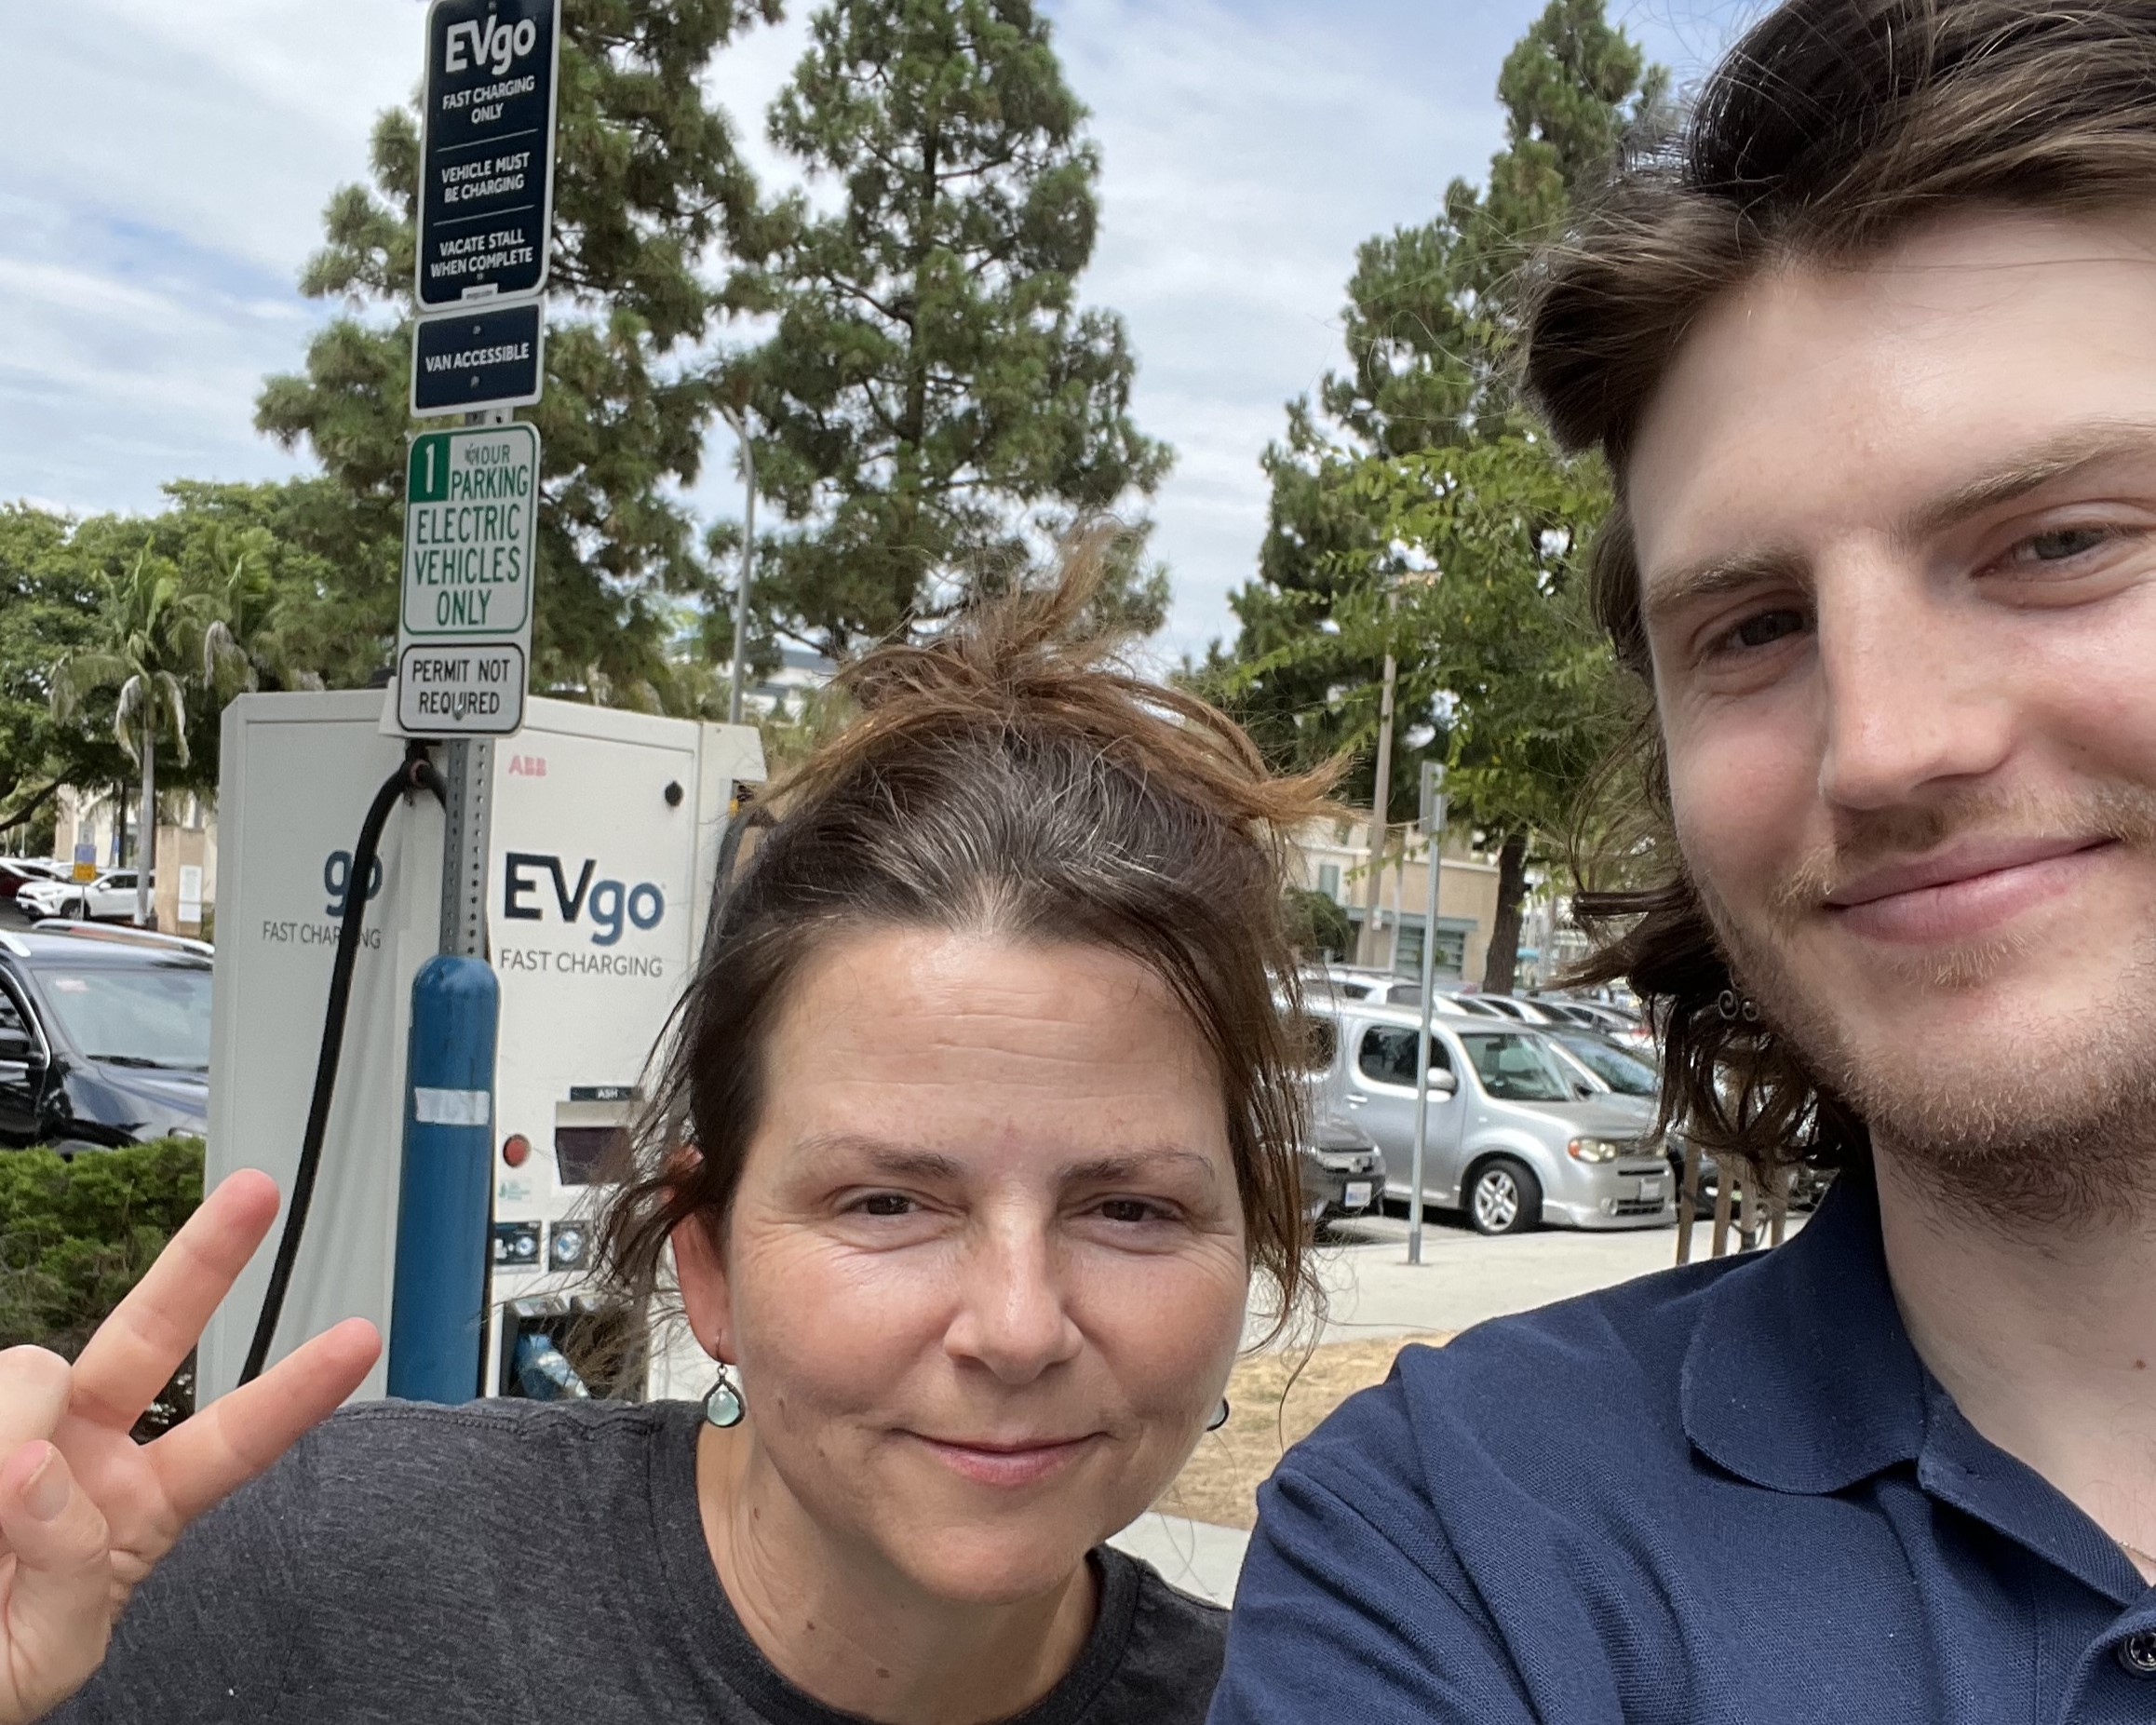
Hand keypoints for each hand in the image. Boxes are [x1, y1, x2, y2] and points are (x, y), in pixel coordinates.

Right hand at [0, 1170, 378, 1722]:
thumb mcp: (48, 1651)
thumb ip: (73, 1570)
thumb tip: (41, 1467)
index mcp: (132, 1512)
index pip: (233, 1443)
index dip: (297, 1393)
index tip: (362, 1338)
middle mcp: (75, 1452)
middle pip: (149, 1338)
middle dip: (207, 1260)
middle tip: (257, 1192)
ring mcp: (8, 1429)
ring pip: (29, 1376)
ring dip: (5, 1441)